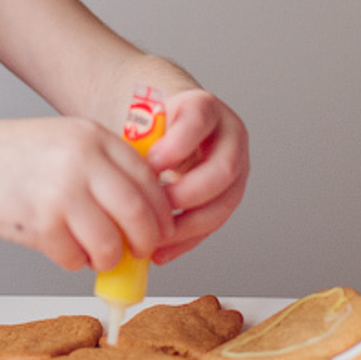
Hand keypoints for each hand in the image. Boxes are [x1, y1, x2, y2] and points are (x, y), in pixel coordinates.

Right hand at [0, 116, 175, 272]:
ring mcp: (61, 193)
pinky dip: (74, 261)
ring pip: (111, 243)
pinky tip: (62, 249)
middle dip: (146, 241)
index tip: (160, 227)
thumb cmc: (11, 154)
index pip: (148, 179)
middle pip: (139, 214)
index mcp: (94, 137)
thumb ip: (102, 164)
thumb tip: (142, 209)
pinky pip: (75, 257)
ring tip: (96, 255)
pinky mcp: (40, 223)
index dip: (160, 210)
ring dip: (109, 258)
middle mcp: (83, 161)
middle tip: (141, 251)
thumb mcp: (65, 139)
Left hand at [143, 89, 248, 263]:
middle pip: (222, 170)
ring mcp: (235, 169)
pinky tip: (161, 252)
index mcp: (203, 108)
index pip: (199, 121)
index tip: (150, 164)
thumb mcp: (140, 120)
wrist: (162, 128)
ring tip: (155, 237)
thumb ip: (137, 138)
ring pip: (223, 203)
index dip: (177, 145)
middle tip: (154, 207)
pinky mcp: (227, 197)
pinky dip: (186, 241)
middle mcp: (228, 138)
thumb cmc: (148, 125)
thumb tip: (125, 172)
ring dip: (187, 225)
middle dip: (187, 194)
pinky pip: (213, 224)